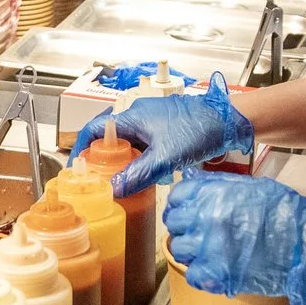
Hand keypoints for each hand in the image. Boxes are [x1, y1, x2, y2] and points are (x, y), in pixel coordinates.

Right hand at [69, 73, 255, 197]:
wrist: (229, 119)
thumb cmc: (199, 129)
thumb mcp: (166, 157)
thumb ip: (138, 174)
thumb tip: (113, 189)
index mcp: (132, 116)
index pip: (94, 130)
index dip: (82, 148)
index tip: (77, 168)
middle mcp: (139, 115)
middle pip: (110, 137)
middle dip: (102, 159)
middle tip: (99, 179)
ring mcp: (152, 120)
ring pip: (128, 142)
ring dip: (123, 160)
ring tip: (123, 180)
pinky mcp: (165, 127)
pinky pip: (143, 143)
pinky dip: (140, 158)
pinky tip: (148, 173)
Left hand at [163, 173, 305, 304]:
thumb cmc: (286, 214)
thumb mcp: (254, 187)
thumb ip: (222, 185)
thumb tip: (196, 181)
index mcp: (215, 194)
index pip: (179, 194)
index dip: (181, 201)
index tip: (185, 207)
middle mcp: (206, 219)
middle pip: (174, 222)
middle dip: (183, 224)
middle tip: (196, 229)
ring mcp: (208, 248)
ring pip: (179, 248)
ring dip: (189, 248)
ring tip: (206, 249)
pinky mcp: (216, 274)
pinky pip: (191, 273)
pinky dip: (198, 271)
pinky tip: (211, 267)